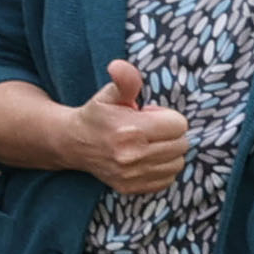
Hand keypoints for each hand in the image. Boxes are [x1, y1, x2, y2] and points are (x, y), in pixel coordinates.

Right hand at [65, 59, 187, 200]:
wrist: (72, 144)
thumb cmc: (96, 116)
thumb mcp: (110, 94)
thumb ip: (125, 80)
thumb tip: (119, 66)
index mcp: (129, 130)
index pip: (179, 124)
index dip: (166, 116)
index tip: (148, 115)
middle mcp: (131, 156)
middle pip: (181, 144)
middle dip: (169, 134)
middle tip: (148, 130)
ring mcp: (132, 175)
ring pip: (177, 163)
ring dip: (168, 152)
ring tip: (148, 144)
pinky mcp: (132, 188)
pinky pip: (168, 179)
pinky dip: (162, 169)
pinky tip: (146, 159)